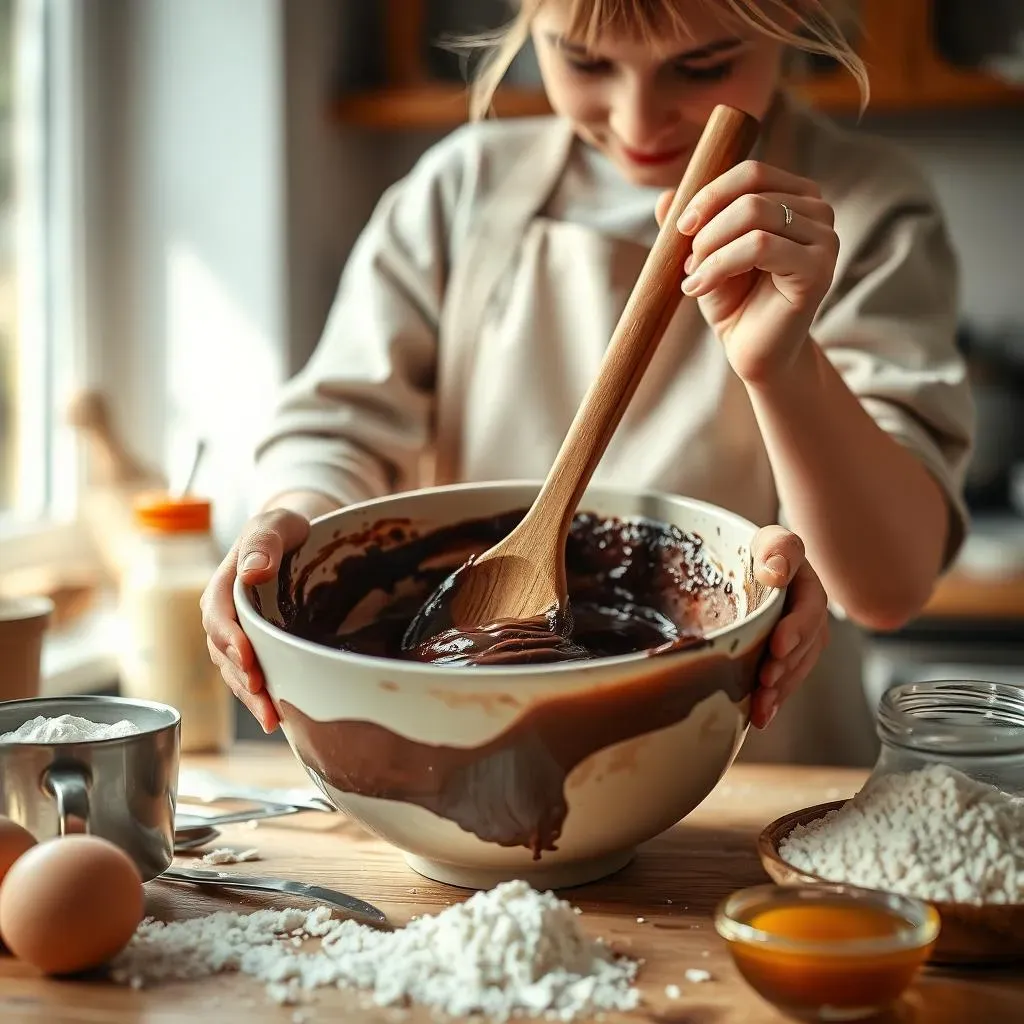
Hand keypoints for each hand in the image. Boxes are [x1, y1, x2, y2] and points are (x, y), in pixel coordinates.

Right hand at [200, 509, 310, 732]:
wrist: (297, 541)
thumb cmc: (284, 530)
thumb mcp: (276, 525)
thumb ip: (263, 542)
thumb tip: (253, 571)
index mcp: (223, 586)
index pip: (217, 617)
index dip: (229, 639)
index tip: (247, 657)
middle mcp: (224, 616)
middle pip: (223, 652)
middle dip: (241, 677)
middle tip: (263, 697)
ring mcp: (237, 636)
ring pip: (234, 671)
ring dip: (251, 696)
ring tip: (271, 718)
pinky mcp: (254, 649)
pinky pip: (250, 676)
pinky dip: (261, 696)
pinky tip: (278, 717)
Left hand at [656, 161, 838, 385]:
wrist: (752, 350)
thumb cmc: (734, 300)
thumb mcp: (705, 254)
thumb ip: (691, 223)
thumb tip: (666, 196)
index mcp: (796, 197)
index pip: (752, 173)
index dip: (710, 195)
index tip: (681, 228)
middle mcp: (818, 211)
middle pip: (750, 192)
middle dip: (708, 227)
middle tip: (687, 262)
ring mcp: (825, 239)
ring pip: (753, 215)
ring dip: (711, 247)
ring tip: (694, 276)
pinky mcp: (819, 269)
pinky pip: (760, 246)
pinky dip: (720, 265)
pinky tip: (699, 287)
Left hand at [749, 526, 828, 729]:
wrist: (758, 566)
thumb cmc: (762, 551)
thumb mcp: (770, 540)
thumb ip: (777, 548)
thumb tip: (776, 570)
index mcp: (808, 587)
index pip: (809, 608)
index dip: (796, 630)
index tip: (776, 646)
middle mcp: (811, 616)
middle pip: (804, 646)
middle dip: (785, 667)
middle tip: (764, 682)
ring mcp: (802, 639)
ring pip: (797, 668)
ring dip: (780, 690)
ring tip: (760, 707)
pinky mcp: (789, 656)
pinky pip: (787, 679)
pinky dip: (775, 698)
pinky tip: (760, 716)